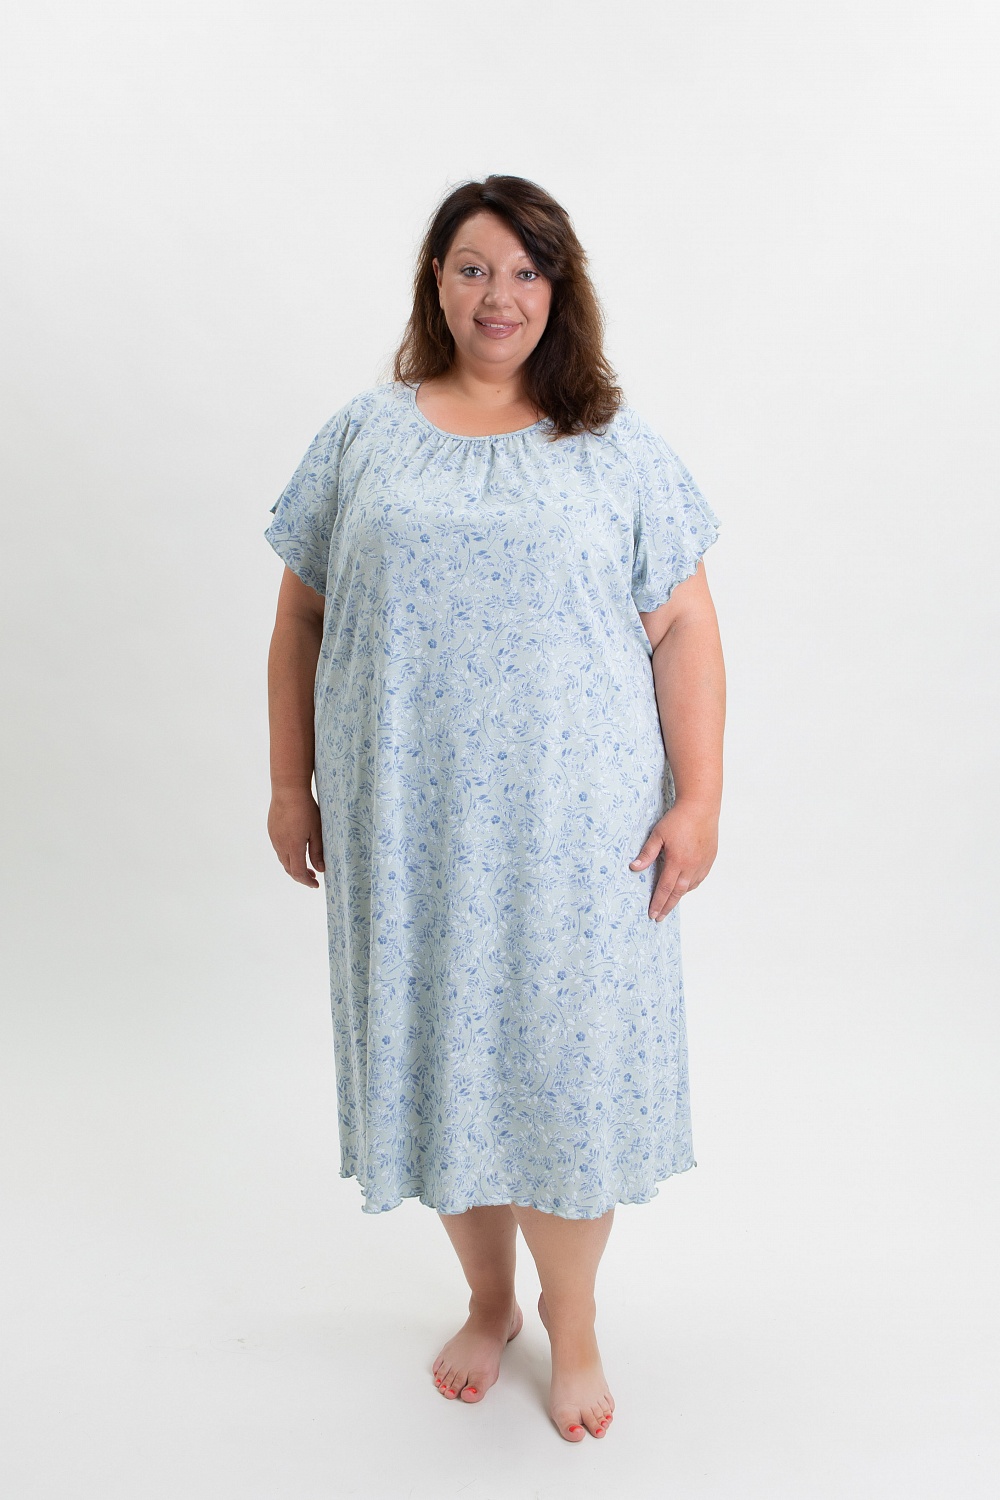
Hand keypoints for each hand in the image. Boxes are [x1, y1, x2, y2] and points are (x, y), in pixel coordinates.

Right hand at [268, 786, 325, 887]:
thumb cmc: (306, 809)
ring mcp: (274, 838)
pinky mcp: (272, 831)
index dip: (307, 881)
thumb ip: (317, 852)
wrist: (288, 790)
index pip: (298, 873)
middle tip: (313, 877)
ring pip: (282, 859)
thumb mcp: (317, 831)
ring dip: (293, 866)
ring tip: (306, 865)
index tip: (315, 885)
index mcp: (293, 847)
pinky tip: (296, 850)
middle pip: (288, 869)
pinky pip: (279, 849)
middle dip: (301, 876)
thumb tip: (321, 869)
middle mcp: (280, 845)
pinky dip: (287, 856)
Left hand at [629, 800, 718, 920]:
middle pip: (678, 893)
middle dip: (667, 906)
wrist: (701, 807)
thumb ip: (647, 853)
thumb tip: (634, 868)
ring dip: (679, 896)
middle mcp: (691, 866)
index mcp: (677, 861)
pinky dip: (691, 886)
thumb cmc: (678, 819)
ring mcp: (702, 863)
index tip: (652, 914)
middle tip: (659, 917)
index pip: (665, 888)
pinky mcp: (710, 859)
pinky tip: (685, 887)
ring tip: (669, 902)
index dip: (658, 903)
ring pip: (690, 886)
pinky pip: (699, 878)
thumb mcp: (658, 834)